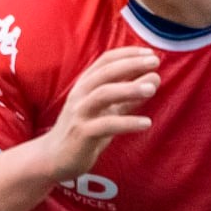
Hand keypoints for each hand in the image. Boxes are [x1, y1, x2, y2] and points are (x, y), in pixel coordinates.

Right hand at [31, 47, 159, 181]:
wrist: (55, 157)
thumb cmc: (85, 130)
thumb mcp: (107, 110)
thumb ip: (128, 96)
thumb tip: (154, 78)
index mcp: (85, 85)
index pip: (105, 61)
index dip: (128, 54)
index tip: (150, 53)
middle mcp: (80, 95)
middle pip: (106, 72)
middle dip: (131, 64)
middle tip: (155, 62)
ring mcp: (80, 113)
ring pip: (103, 94)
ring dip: (129, 89)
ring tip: (152, 89)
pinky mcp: (82, 134)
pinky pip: (106, 125)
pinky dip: (128, 123)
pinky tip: (146, 123)